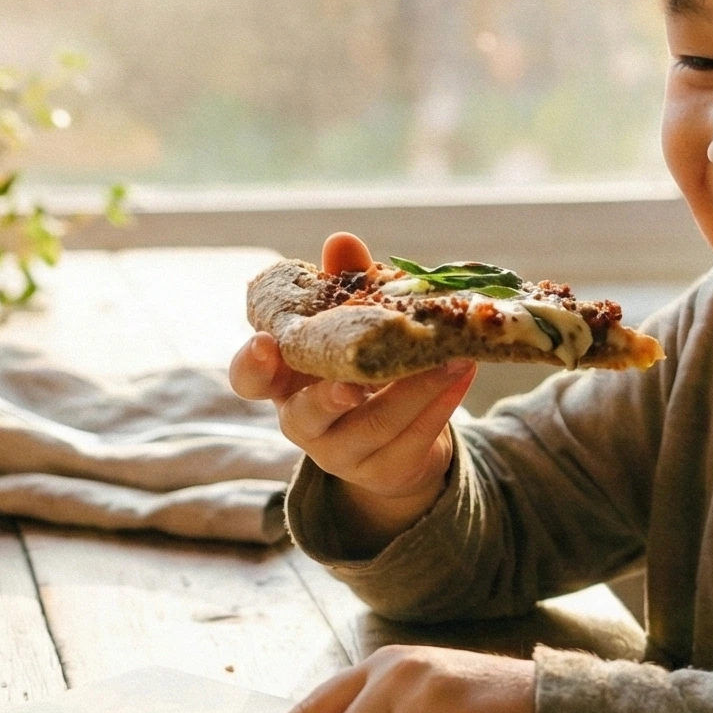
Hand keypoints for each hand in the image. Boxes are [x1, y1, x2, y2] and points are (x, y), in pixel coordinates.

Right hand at [229, 231, 474, 540]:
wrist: (394, 440)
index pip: (250, 379)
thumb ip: (344, 285)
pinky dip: (441, 403)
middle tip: (352, 382)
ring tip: (451, 356)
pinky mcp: (384, 469)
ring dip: (415, 390)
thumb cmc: (361, 368)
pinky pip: (413, 438)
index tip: (265, 344)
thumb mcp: (351, 328)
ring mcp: (341, 453)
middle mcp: (303, 423)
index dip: (252, 364)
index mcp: (284, 383)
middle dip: (326, 398)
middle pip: (304, 417)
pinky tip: (463, 372)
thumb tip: (341, 242)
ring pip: (373, 426)